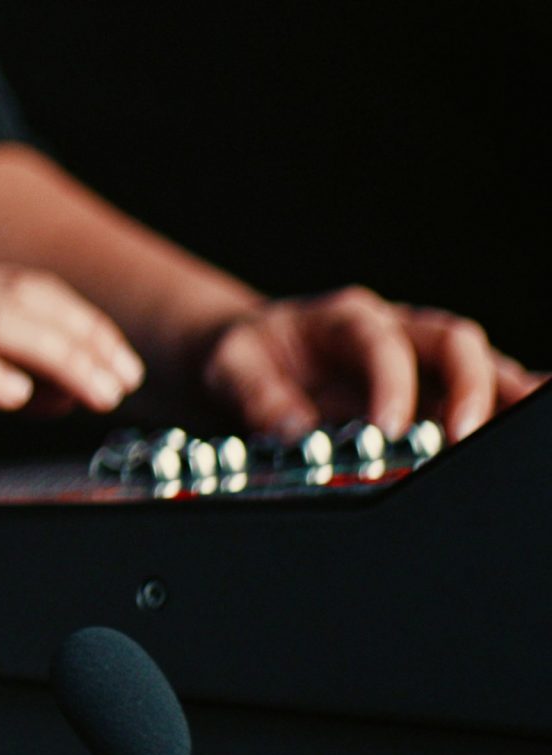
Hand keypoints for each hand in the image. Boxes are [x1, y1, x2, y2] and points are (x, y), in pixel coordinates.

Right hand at [0, 258, 144, 473]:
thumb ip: (4, 376)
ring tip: (92, 392)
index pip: (28, 286)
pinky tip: (18, 395)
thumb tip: (73, 385)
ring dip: (56, 356)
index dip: (85, 322)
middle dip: (83, 339)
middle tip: (119, 382)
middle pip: (19, 297)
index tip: (121, 364)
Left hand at [200, 289, 529, 442]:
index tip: (388, 428)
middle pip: (451, 341)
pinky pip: (485, 388)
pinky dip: (508, 403)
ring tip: (523, 429)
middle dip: (466, 386)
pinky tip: (528, 423)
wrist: (251, 352)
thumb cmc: (246, 356)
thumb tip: (296, 429)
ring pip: (481, 363)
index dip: (390, 384)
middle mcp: (396, 328)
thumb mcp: (231, 366)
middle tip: (462, 436)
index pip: (380, 343)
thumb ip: (258, 394)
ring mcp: (423, 356)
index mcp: (344, 317)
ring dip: (504, 394)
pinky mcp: (436, 385)